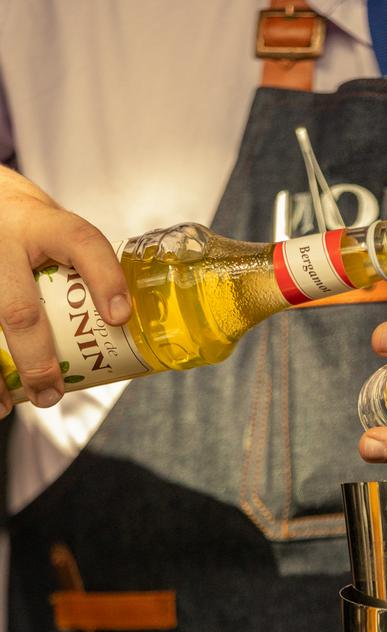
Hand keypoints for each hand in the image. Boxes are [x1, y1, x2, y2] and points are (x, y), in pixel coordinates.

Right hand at [0, 165, 131, 412]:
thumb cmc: (33, 234)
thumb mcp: (60, 235)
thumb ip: (88, 272)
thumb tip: (129, 329)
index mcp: (44, 225)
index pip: (81, 242)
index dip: (104, 279)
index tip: (120, 317)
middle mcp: (6, 242)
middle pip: (20, 310)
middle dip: (37, 359)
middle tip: (53, 392)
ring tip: (11, 405)